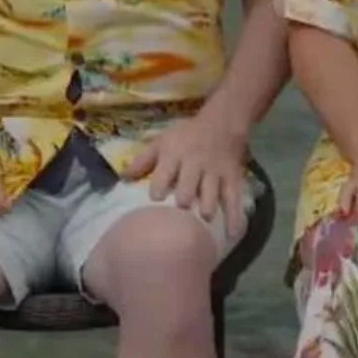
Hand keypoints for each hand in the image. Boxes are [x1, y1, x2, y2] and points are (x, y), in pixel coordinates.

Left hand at [124, 115, 252, 239]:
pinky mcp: (232, 179)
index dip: (160, 184)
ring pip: (212, 190)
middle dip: (185, 196)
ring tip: (205, 220)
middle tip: (181, 209)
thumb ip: (143, 160)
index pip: (166, 171)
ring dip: (208, 205)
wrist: (222, 123)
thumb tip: (123, 178)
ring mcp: (215, 172)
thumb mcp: (162, 141)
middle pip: (190, 182)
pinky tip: (233, 233)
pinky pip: (234, 198)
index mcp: (174, 155)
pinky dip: (234, 216)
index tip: (155, 198)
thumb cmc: (186, 136)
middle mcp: (195, 164)